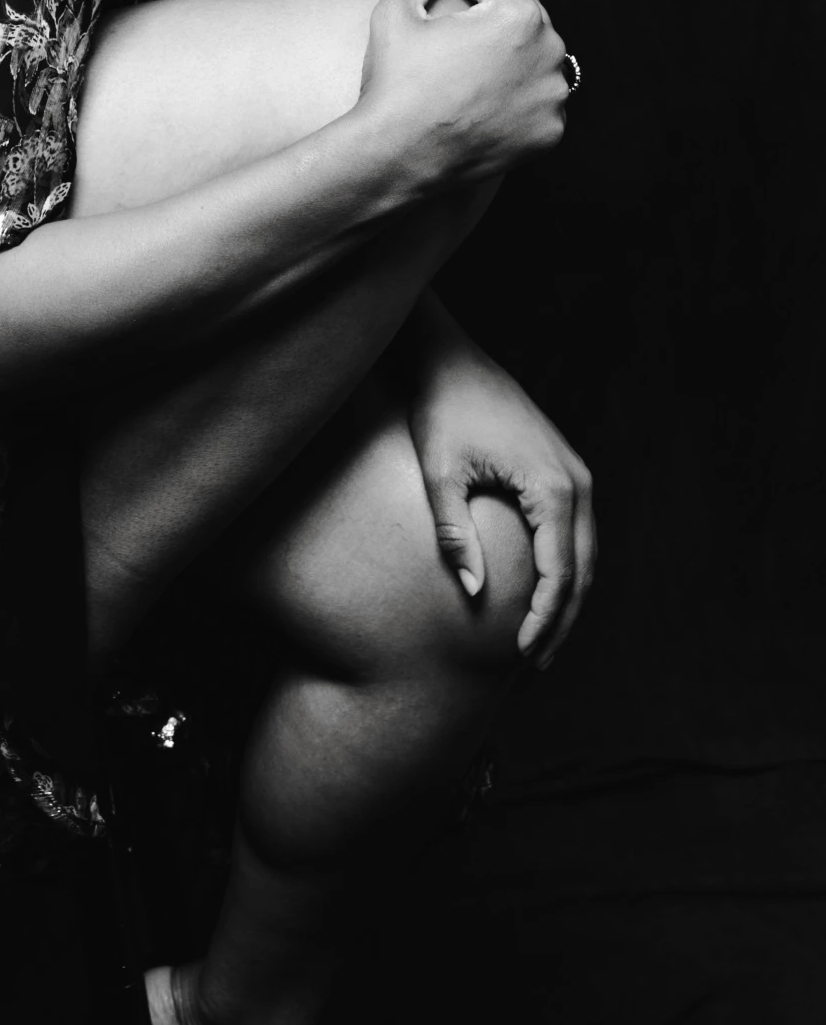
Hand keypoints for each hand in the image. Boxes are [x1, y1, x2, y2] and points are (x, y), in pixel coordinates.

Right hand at [359, 0, 571, 188]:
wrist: (397, 156)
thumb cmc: (396, 83)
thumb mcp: (394, 15)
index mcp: (518, 16)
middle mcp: (549, 53)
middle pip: (522, 18)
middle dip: (491, 14)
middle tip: (458, 19)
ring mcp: (552, 98)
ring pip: (536, 61)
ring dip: (511, 56)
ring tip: (475, 61)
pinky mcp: (548, 133)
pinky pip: (537, 103)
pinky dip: (518, 98)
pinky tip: (488, 98)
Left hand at [404, 328, 595, 666]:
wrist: (453, 359)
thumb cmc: (442, 411)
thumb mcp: (439, 474)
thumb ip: (454, 533)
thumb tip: (473, 592)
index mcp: (553, 489)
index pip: (560, 574)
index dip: (543, 620)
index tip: (519, 655)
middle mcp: (577, 484)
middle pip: (583, 571)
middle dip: (561, 621)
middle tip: (533, 665)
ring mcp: (576, 476)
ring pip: (584, 554)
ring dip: (567, 599)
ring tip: (538, 641)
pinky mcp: (564, 471)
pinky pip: (574, 533)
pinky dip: (564, 569)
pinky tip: (539, 592)